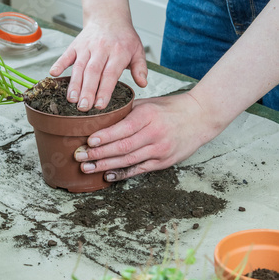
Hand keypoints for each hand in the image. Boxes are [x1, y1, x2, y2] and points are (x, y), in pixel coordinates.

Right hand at [49, 18, 147, 111]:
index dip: (104, 90)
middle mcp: (101, 49)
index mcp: (119, 52)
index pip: (110, 74)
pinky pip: (66, 55)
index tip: (100, 105)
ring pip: (79, 66)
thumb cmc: (124, 38)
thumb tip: (143, 84)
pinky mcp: (75, 45)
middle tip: (84, 107)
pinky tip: (54, 74)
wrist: (109, 16)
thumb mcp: (138, 50)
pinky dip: (59, 64)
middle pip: (93, 72)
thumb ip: (140, 68)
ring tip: (72, 99)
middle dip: (87, 91)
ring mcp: (87, 47)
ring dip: (74, 83)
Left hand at [73, 92, 220, 180]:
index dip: (105, 137)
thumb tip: (97, 117)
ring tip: (86, 168)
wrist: (200, 117)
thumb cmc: (169, 108)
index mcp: (148, 116)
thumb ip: (125, 111)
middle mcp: (154, 134)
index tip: (88, 141)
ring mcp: (160, 150)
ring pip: (128, 160)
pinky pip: (139, 170)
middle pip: (122, 147)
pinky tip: (107, 176)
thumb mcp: (147, 103)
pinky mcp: (164, 162)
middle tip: (79, 157)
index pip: (123, 129)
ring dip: (105, 166)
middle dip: (98, 154)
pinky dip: (122, 174)